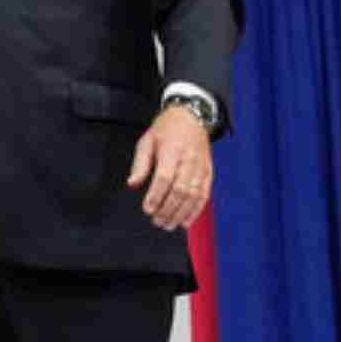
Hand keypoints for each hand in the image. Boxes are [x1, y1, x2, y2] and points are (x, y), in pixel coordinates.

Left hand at [127, 106, 213, 229]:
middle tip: (157, 221)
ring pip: (193, 195)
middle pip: (180, 190)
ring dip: (181, 213)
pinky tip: (186, 221)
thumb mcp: (146, 141)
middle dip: (168, 209)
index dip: (156, 195)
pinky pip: (204, 194)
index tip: (148, 209)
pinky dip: (196, 210)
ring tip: (168, 225)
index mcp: (171, 150)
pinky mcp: (208, 172)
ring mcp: (201, 167)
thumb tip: (132, 184)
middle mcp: (189, 160)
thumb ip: (140, 164)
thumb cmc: (166, 129)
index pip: (165, 177)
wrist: (191, 116)